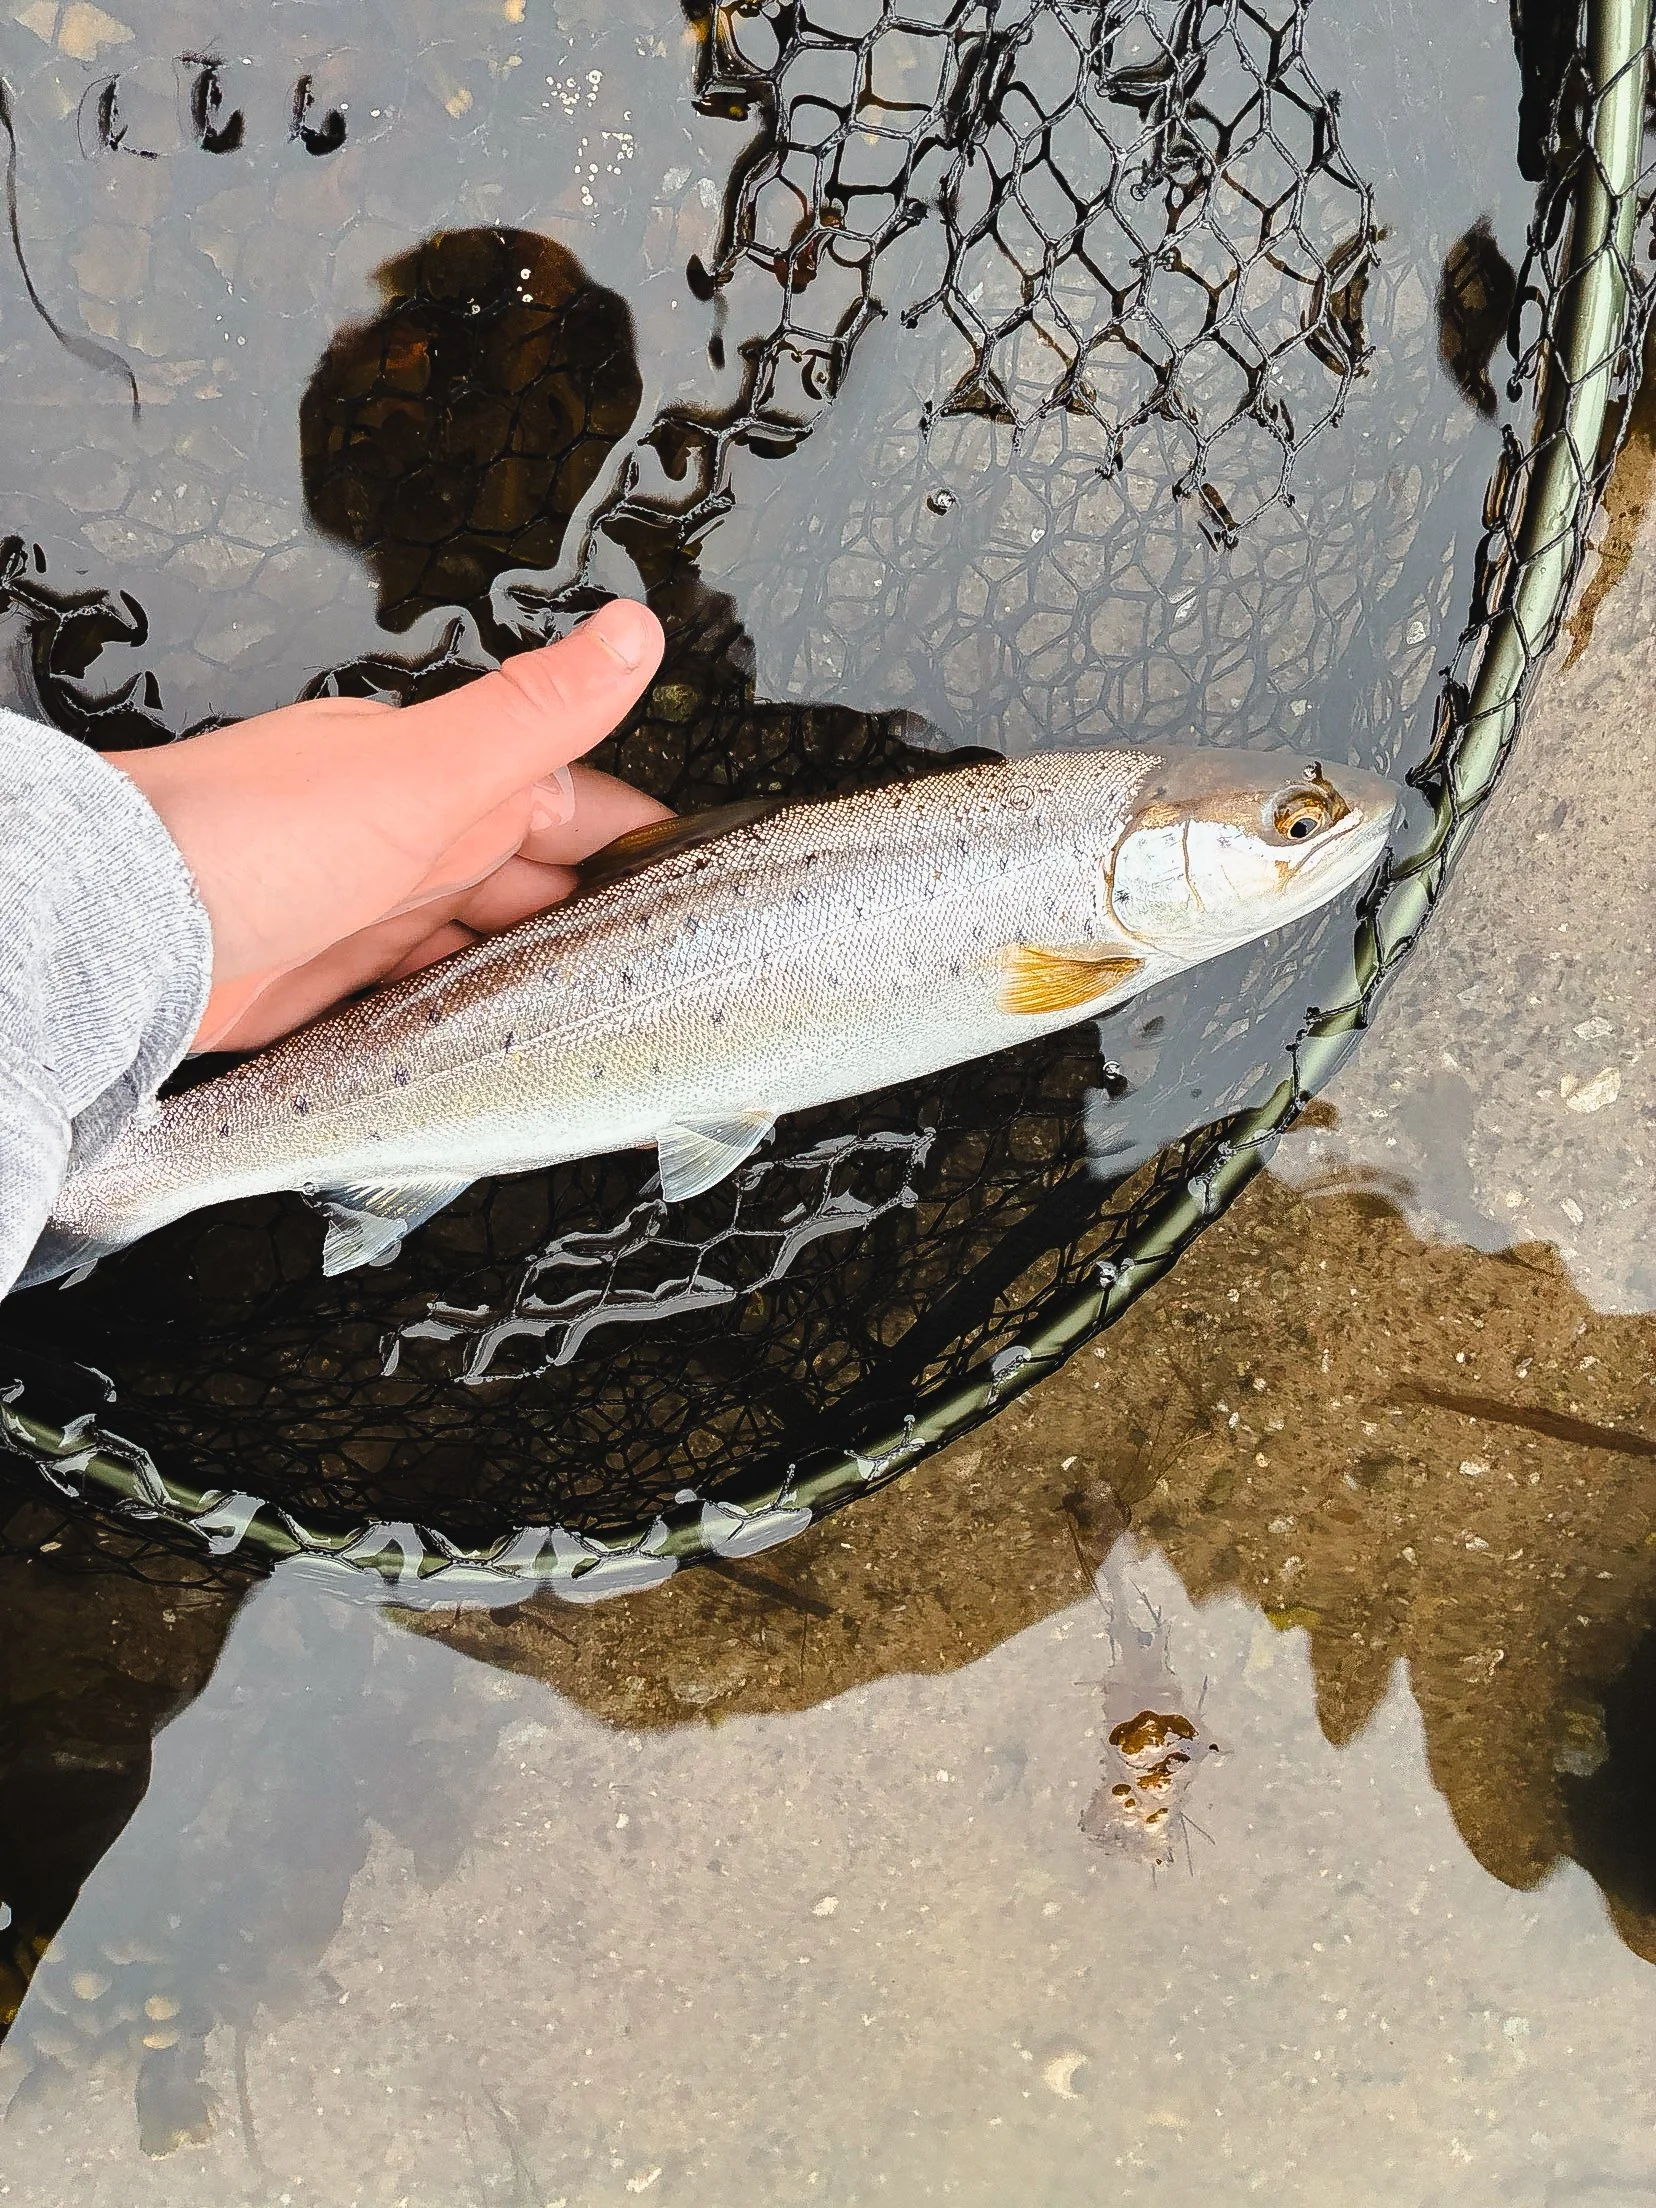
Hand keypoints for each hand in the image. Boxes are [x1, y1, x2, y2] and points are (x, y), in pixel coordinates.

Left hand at [109, 600, 667, 1053]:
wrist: (118, 932)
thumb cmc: (245, 838)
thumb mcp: (422, 772)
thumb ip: (533, 713)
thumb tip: (629, 634)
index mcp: (438, 779)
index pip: (568, 803)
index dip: (633, 838)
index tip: (694, 873)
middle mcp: (405, 840)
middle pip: (530, 881)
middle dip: (592, 915)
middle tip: (658, 963)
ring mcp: (366, 912)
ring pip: (481, 941)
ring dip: (532, 969)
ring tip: (596, 1008)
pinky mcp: (328, 985)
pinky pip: (420, 995)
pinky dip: (463, 1010)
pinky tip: (493, 1033)